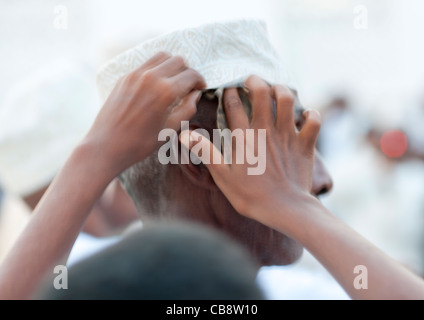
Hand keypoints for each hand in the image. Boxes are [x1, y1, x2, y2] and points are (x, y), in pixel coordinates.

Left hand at [86, 52, 205, 175]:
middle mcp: (151, 77)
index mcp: (166, 91)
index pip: (191, 75)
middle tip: (188, 86)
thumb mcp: (170, 130)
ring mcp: (135, 75)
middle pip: (178, 60)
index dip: (200, 81)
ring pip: (162, 56)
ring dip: (172, 65)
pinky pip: (146, 64)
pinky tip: (156, 85)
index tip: (201, 88)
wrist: (106, 146)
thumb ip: (187, 109)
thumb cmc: (140, 143)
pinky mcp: (125, 78)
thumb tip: (196, 94)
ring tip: (173, 81)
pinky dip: (156, 68)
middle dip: (187, 71)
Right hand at [180, 75, 320, 229]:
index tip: (227, 89)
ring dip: (281, 90)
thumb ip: (205, 151)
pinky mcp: (304, 144)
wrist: (284, 208)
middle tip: (250, 80)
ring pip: (288, 100)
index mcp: (244, 137)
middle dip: (255, 81)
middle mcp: (266, 130)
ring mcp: (287, 136)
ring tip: (275, 89)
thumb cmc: (250, 195)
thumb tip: (185, 134)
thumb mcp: (222, 175)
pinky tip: (305, 114)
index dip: (228, 93)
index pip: (233, 105)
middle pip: (262, 93)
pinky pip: (314, 121)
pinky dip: (311, 114)